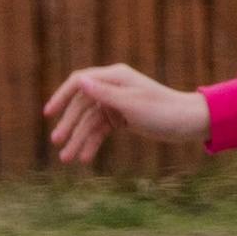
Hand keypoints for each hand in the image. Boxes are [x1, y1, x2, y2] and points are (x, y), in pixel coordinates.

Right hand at [45, 63, 211, 163]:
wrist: (187, 122)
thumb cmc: (162, 110)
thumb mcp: (131, 104)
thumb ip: (104, 94)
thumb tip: (79, 80)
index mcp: (114, 77)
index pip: (79, 82)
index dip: (61, 96)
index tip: (49, 113)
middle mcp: (113, 87)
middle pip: (82, 105)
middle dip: (69, 125)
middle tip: (56, 143)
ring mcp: (116, 103)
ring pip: (90, 121)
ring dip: (78, 138)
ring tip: (67, 159)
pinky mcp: (122, 117)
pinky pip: (101, 130)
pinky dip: (93, 142)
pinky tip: (84, 157)